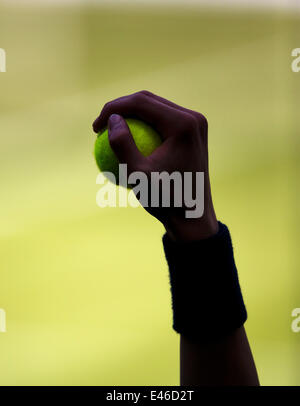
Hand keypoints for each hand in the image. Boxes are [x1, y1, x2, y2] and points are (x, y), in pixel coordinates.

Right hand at [93, 91, 217, 240]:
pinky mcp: (193, 133)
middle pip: (149, 100)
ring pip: (155, 109)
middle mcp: (194, 118)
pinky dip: (143, 127)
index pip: (141, 102)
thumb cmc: (166, 200)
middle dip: (119, 108)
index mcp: (184, 124)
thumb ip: (122, 145)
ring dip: (130, 116)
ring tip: (110, 132)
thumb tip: (112, 119)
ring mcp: (196, 125)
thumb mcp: (137, 176)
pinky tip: (126, 140)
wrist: (193, 217)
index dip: (113, 108)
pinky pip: (163, 122)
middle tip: (99, 127)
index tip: (95, 127)